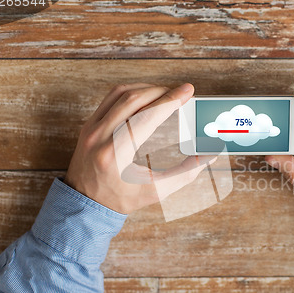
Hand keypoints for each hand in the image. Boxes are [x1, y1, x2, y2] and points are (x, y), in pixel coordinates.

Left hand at [65, 83, 212, 213]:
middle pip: (133, 99)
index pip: (146, 116)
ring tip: (166, 93)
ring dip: (146, 88)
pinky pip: (111, 98)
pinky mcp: (89, 124)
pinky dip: (132, 92)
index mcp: (115, 154)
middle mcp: (99, 136)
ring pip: (120, 93)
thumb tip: (208, 155)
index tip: (187, 91)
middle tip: (181, 92)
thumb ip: (185, 173)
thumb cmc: (120, 199)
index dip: (170, 101)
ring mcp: (91, 128)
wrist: (85, 204)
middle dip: (161, 91)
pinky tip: (146, 96)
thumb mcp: (156, 191)